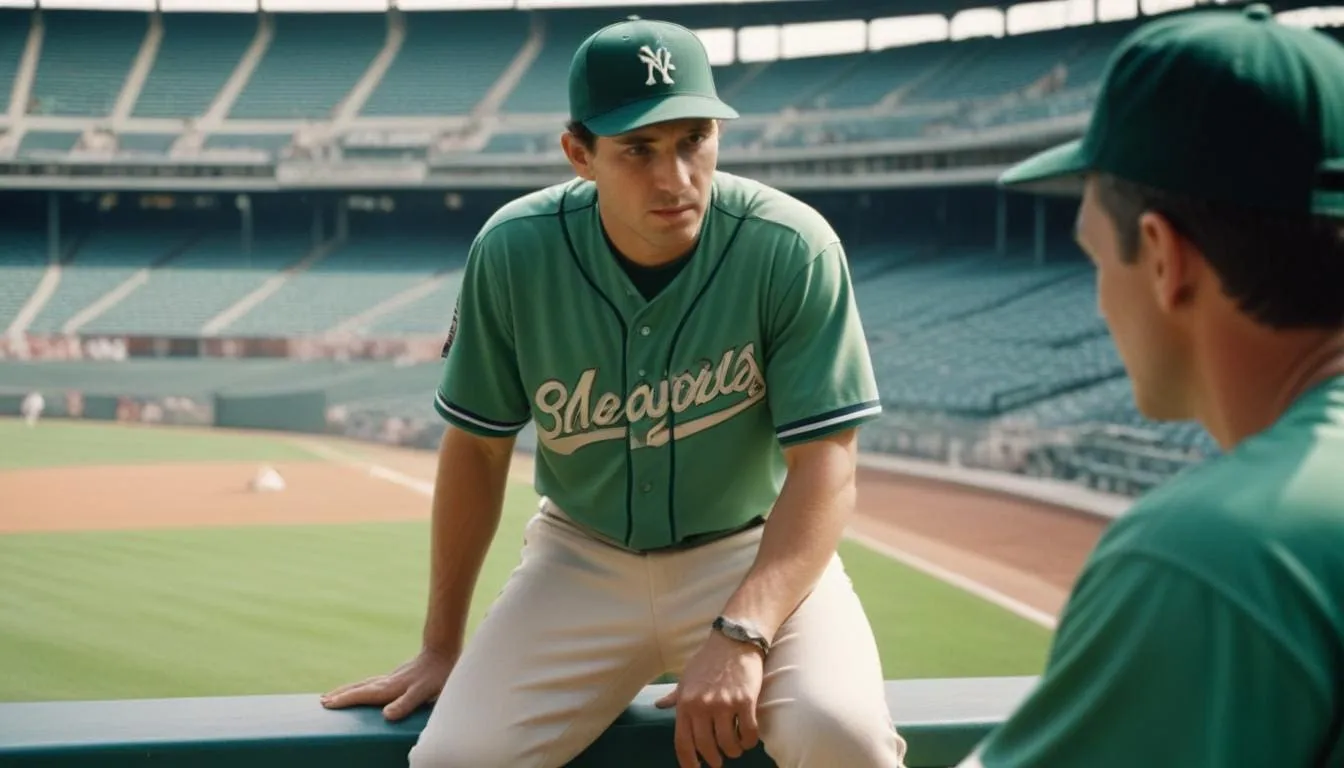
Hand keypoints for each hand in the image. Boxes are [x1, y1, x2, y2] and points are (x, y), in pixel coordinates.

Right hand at [319, 646, 458, 720]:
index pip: (362, 695)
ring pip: (363, 684)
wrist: (443, 651)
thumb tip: (386, 716)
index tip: (327, 704)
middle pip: (358, 688)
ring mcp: (390, 678)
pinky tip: (360, 690)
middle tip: (321, 701)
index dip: (345, 700)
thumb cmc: (437, 675)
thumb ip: (406, 703)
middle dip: (340, 695)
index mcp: (390, 687)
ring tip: (331, 696)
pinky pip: (371, 684)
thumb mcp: (425, 692)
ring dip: (347, 690)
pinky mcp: (396, 677)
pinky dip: (359, 687)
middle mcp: (386, 682)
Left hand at [655, 631, 764, 767]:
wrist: (734, 640)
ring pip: (728, 744)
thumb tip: (659, 706)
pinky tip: (747, 739)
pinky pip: (747, 733)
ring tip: (735, 749)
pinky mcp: (745, 701)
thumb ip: (675, 696)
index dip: (688, 763)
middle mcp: (702, 706)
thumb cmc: (709, 660)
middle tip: (718, 761)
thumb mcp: (686, 677)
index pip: (683, 742)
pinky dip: (748, 741)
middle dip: (714, 760)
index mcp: (685, 703)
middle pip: (706, 747)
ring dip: (733, 751)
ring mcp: (724, 704)